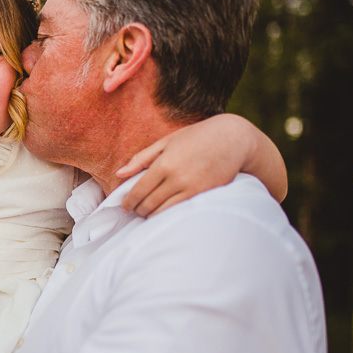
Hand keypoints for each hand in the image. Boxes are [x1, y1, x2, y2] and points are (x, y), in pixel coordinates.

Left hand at [118, 115, 263, 216]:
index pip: (139, 190)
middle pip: (149, 203)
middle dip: (138, 210)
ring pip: (164, 211)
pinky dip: (168, 214)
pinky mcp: (204, 195)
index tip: (124, 207)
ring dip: (152, 215)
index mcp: (164, 163)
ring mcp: (192, 188)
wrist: (233, 139)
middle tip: (134, 212)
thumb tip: (119, 174)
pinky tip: (164, 213)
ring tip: (147, 214)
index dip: (128, 202)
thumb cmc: (197, 137)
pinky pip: (180, 211)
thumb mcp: (166, 142)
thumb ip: (141, 159)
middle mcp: (176, 178)